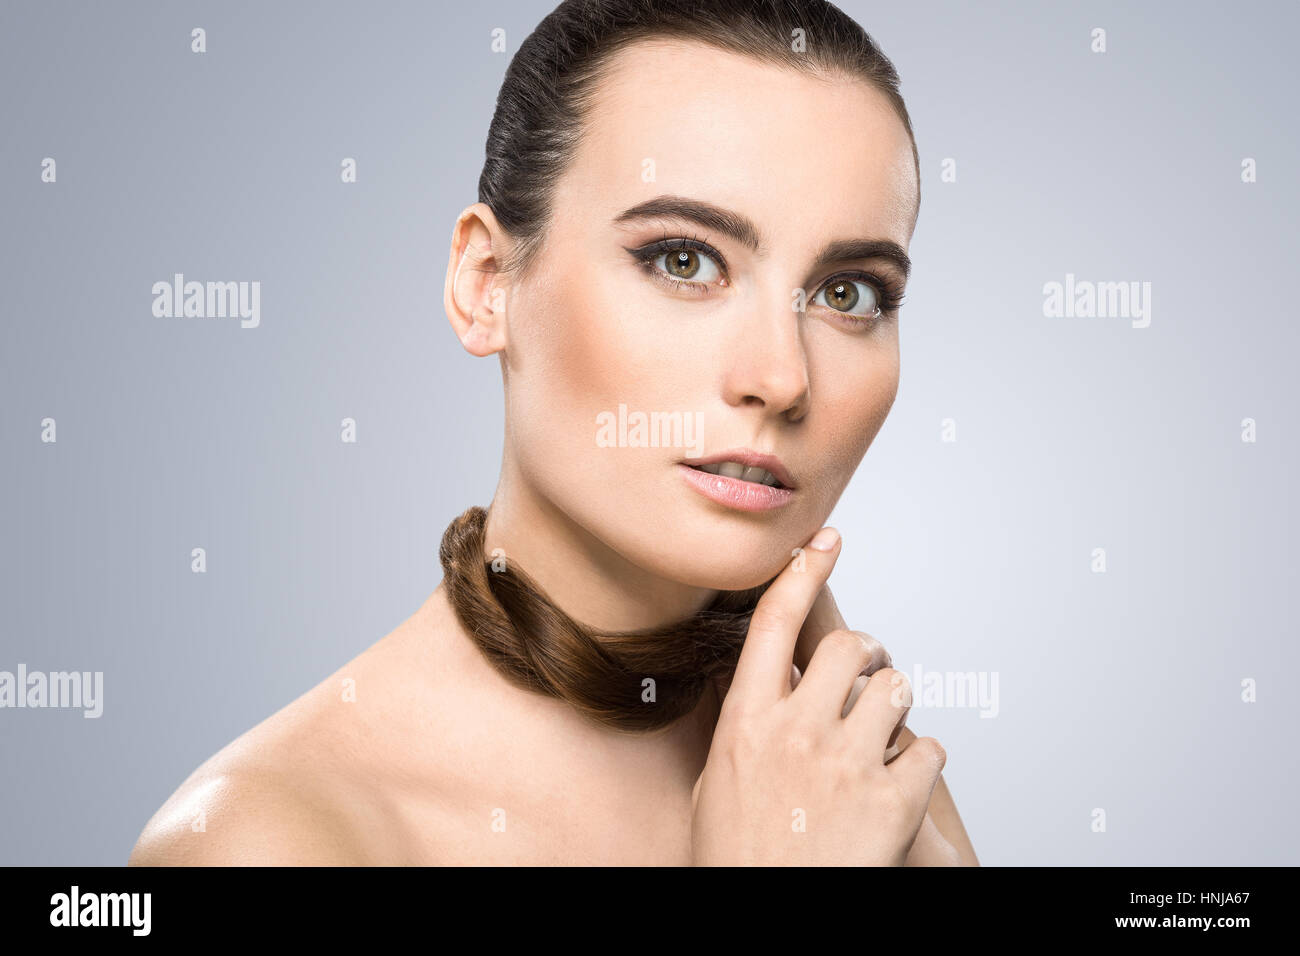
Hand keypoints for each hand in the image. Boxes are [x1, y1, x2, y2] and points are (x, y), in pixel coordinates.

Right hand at [691, 527, 946, 864]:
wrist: (769, 920)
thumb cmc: (739, 859)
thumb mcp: (716, 784)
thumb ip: (742, 728)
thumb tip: (761, 688)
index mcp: (747, 722)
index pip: (774, 622)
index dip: (802, 571)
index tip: (825, 541)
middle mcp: (796, 731)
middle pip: (849, 645)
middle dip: (867, 650)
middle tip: (870, 668)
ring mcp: (847, 763)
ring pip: (897, 690)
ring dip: (896, 703)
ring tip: (883, 731)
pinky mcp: (892, 800)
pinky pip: (930, 749)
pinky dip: (922, 760)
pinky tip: (903, 780)